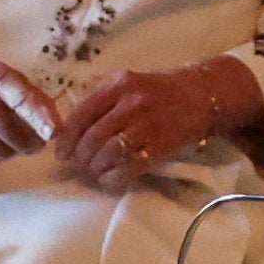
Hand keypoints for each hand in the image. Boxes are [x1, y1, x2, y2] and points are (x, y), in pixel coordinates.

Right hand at [0, 38, 61, 162]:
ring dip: (13, 150)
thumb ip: (28, 93)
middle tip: (37, 142)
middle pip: (14, 134)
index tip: (55, 132)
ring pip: (1, 151)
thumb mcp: (1, 72)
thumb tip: (55, 118)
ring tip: (12, 140)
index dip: (41, 118)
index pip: (22, 99)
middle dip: (33, 143)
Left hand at [55, 56, 255, 192]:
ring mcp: (148, 124)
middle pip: (93, 136)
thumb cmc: (159, 92)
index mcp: (120, 84)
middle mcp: (132, 102)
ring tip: (94, 171)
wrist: (202, 95)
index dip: (67, 137)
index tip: (61, 152)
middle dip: (80, 156)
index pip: (82, 113)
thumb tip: (68, 130)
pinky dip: (114, 176)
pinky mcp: (162, 145)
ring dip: (95, 167)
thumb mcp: (130, 84)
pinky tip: (110, 178)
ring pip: (109, 153)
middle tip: (77, 165)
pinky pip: (130, 166)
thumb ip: (102, 101)